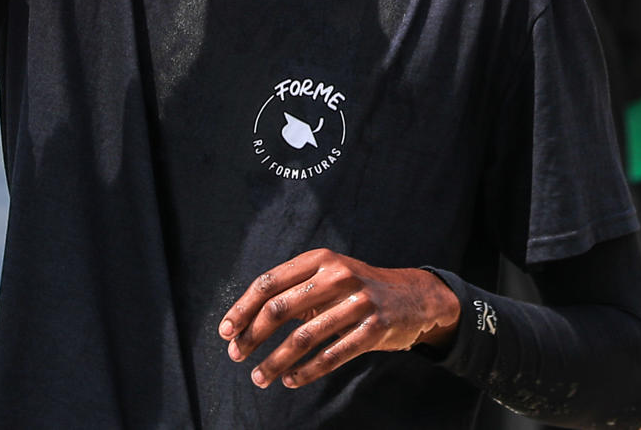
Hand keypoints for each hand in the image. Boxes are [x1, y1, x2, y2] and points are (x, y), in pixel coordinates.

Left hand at [219, 249, 460, 390]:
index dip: (242, 308)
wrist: (414, 297)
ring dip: (274, 362)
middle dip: (252, 336)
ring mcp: (358, 303)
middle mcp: (338, 276)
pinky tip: (291, 380)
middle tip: (237, 355)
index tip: (226, 331)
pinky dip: (306, 371)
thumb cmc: (359, 289)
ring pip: (302, 338)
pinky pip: (331, 355)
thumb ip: (295, 291)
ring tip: (259, 377)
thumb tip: (245, 322)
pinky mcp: (374, 329)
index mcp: (321, 260)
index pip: (269, 282)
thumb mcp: (330, 276)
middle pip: (280, 309)